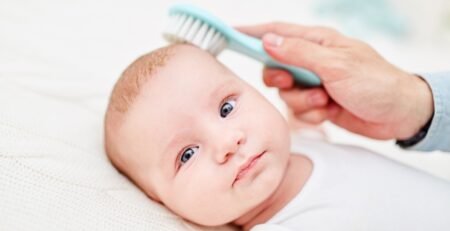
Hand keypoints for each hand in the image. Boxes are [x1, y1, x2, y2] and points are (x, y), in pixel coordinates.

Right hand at [237, 22, 433, 139]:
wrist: (399, 115)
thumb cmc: (375, 83)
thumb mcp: (336, 65)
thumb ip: (299, 53)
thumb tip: (268, 41)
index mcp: (317, 42)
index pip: (277, 32)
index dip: (252, 33)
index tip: (229, 34)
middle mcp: (313, 60)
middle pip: (275, 67)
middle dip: (281, 80)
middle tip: (292, 83)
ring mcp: (314, 82)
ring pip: (285, 93)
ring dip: (302, 100)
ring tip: (325, 100)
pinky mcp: (317, 102)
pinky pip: (298, 109)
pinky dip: (311, 113)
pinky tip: (329, 110)